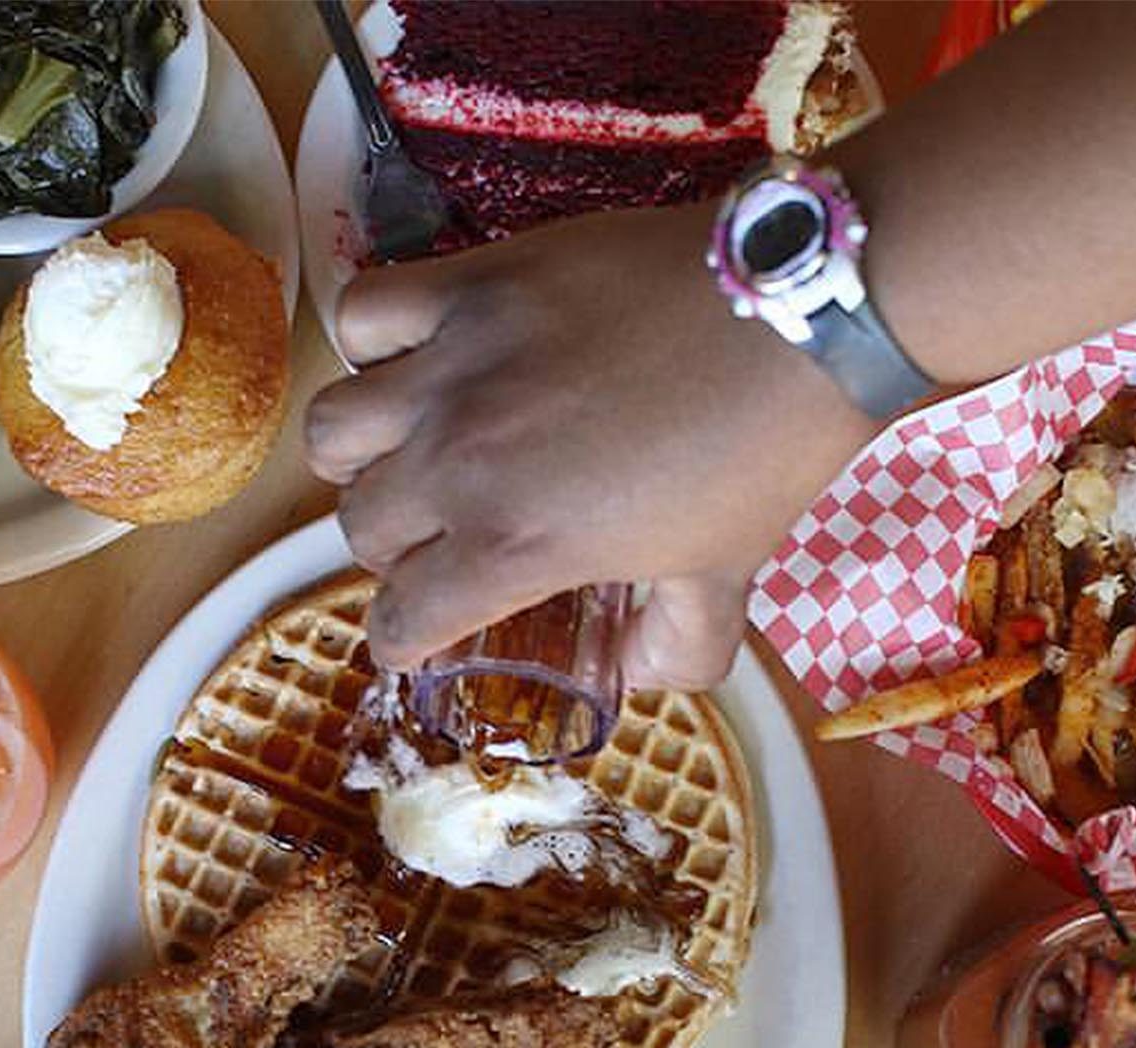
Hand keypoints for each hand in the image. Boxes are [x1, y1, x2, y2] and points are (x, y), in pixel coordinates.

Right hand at [305, 199, 873, 687]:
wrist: (801, 320)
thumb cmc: (762, 458)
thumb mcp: (723, 581)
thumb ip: (674, 649)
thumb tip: (637, 674)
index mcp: (515, 546)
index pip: (402, 618)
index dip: (407, 640)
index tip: (425, 630)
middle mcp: (462, 461)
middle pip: (362, 525)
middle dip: (392, 550)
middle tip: (438, 537)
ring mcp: (457, 365)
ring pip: (333, 429)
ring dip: (361, 458)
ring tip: (404, 452)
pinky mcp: (473, 284)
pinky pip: (364, 312)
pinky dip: (372, 343)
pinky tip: (415, 359)